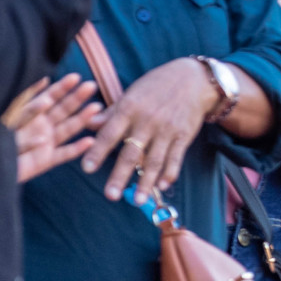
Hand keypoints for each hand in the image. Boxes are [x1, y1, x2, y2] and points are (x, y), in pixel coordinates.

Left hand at [5, 74, 102, 182]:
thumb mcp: (7, 114)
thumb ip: (27, 102)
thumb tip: (45, 81)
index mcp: (31, 113)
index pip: (50, 96)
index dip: (63, 87)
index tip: (75, 77)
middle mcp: (42, 126)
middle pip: (63, 110)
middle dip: (77, 98)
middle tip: (91, 86)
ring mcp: (45, 143)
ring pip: (68, 129)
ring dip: (83, 118)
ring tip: (96, 107)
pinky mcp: (45, 161)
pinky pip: (63, 155)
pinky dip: (76, 149)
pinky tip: (90, 141)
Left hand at [80, 57, 216, 202]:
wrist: (194, 79)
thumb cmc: (157, 85)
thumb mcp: (132, 92)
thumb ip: (111, 112)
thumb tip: (88, 124)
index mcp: (130, 108)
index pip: (110, 133)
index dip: (97, 151)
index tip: (87, 168)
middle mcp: (148, 121)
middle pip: (131, 152)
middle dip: (120, 175)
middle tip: (110, 195)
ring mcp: (167, 129)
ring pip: (154, 159)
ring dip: (146, 181)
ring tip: (138, 201)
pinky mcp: (184, 135)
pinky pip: (176, 157)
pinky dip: (169, 172)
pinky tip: (162, 186)